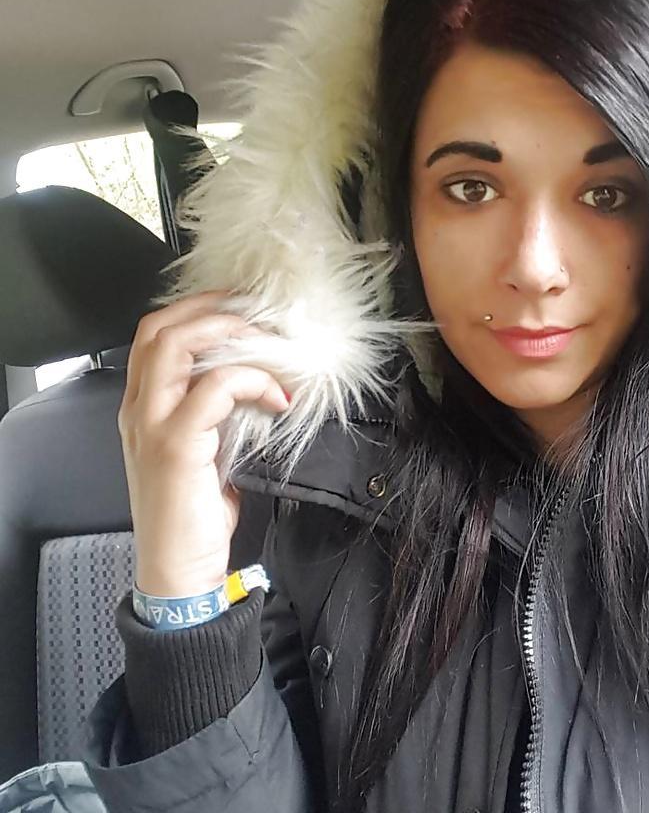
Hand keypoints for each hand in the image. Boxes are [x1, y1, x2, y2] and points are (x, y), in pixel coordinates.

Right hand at [117, 289, 289, 597]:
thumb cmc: (195, 513)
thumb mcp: (206, 449)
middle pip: (162, 328)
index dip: (200, 309)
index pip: (157, 333)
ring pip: (179, 347)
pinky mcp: (176, 445)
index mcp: (145, 407)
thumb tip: (262, 378)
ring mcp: (153, 425)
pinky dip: (253, 381)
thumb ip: (218, 412)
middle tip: (262, 316)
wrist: (178, 570)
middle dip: (216, 309)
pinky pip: (215, 389)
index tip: (246, 307)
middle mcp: (140, 409)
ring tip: (272, 349)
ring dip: (233, 335)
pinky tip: (280, 398)